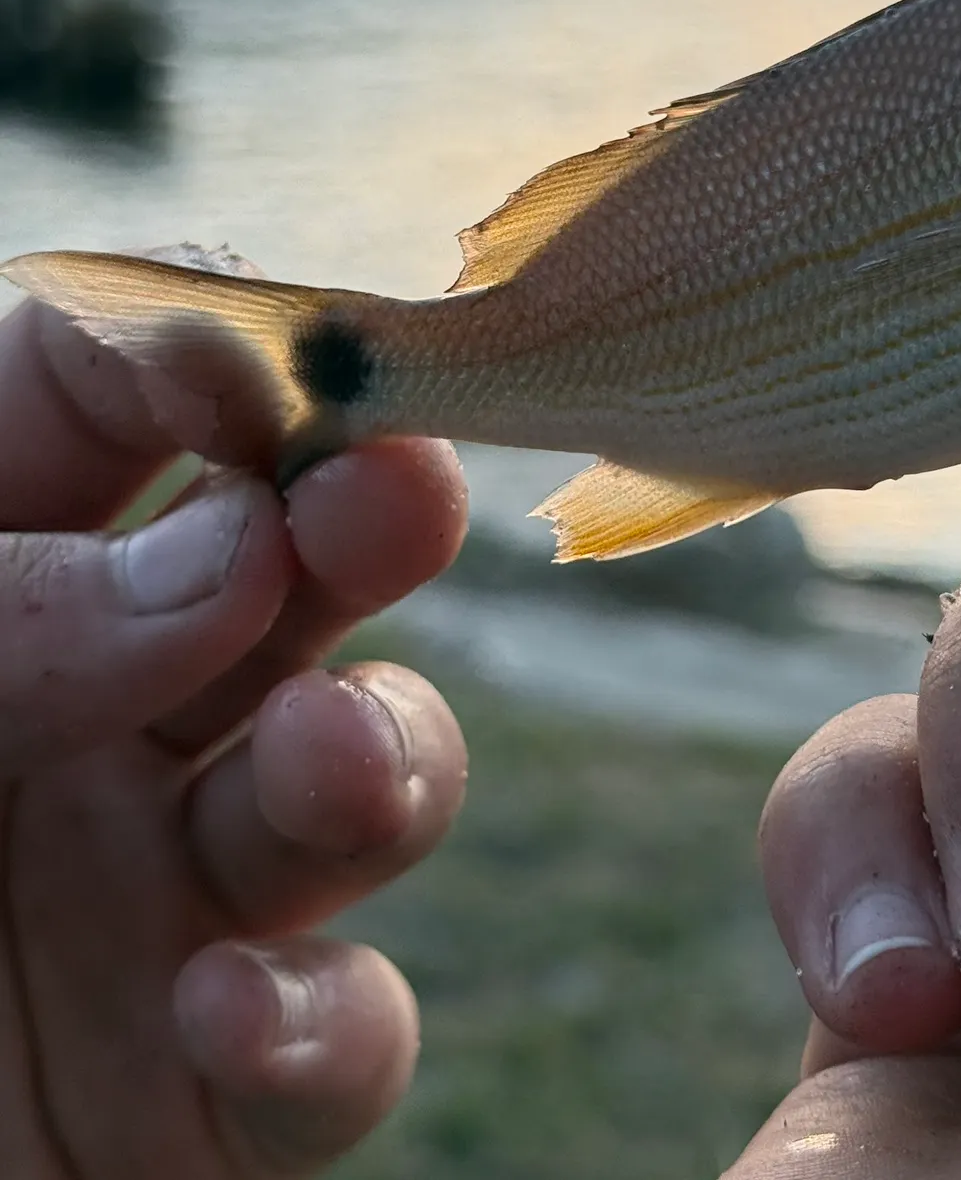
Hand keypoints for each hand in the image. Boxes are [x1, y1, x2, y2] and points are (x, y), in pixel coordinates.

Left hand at [0, 289, 468, 1177]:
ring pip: (354, 783)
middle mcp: (78, 724)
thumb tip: (241, 546)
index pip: (99, 394)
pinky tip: (229, 1010)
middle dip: (359, 521)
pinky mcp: (208, 1088)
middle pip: (278, 572)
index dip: (214, 356)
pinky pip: (337, 1038)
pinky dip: (323, 1019)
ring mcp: (153, 902)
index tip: (300, 373)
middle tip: (397, 501)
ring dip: (382, 755)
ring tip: (326, 755)